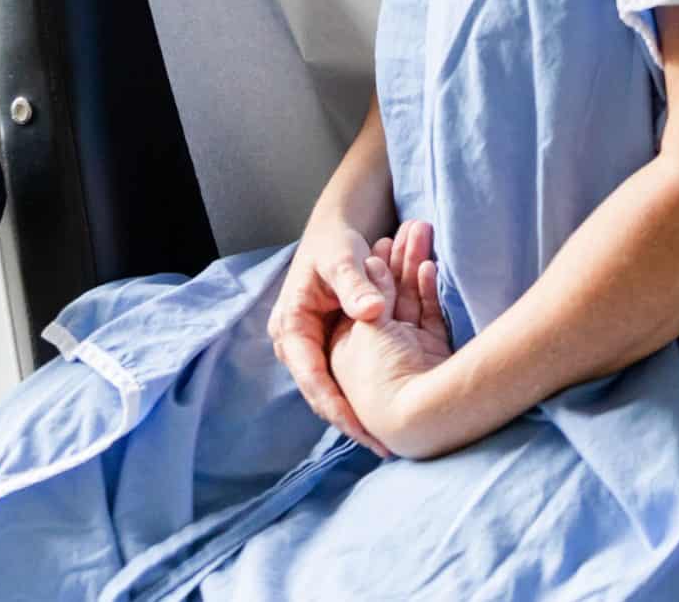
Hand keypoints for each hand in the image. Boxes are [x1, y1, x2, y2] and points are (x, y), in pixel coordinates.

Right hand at [270, 216, 393, 455]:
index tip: (364, 429)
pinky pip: (345, 378)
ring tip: (387, 441)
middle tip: (383, 446)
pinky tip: (388, 415)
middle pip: (321, 394)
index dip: (338, 407)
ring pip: (334, 390)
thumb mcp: (343, 258)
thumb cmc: (335, 243)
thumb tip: (372, 312)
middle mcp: (296, 345)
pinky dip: (364, 395)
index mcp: (291, 327)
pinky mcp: (327, 347)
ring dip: (359, 412)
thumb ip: (355, 283)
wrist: (333, 233)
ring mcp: (311, 348)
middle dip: (350, 420)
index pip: (312, 378)